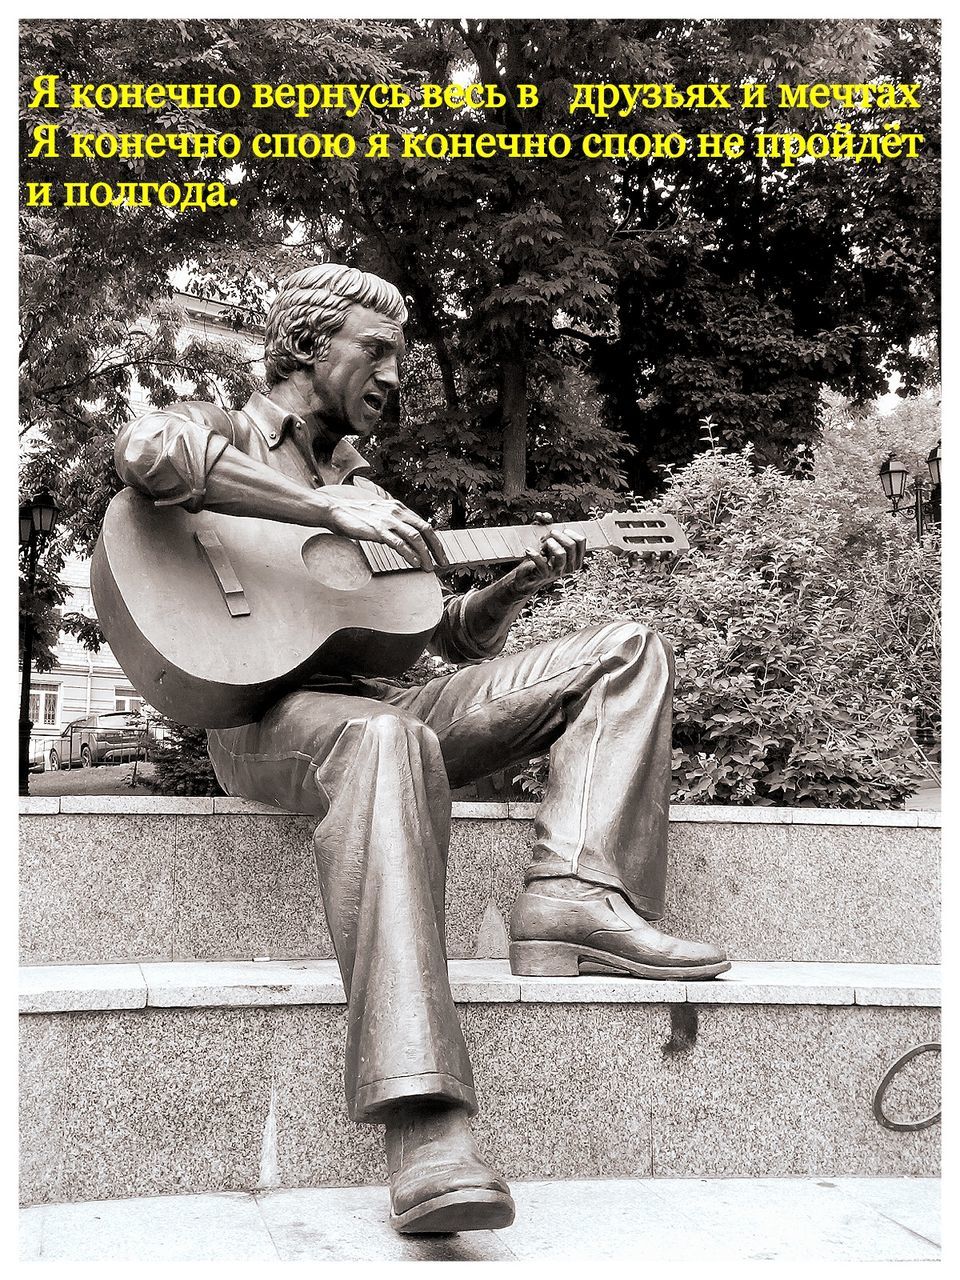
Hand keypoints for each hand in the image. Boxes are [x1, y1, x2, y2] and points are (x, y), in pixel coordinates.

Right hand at [315, 486, 447, 570]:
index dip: (435, 541)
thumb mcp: (379, 515)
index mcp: (399, 508)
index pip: (424, 524)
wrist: (333, 511)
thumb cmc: (354, 516)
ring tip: (429, 567)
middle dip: (437, 548)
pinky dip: (410, 553)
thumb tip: (405, 537)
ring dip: (425, 554)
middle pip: (425, 530)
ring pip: (415, 537)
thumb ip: (393, 523)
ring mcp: (387, 520)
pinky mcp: (378, 530)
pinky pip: (399, 543)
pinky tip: (415, 563)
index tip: (440, 554)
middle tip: (443, 563)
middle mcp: (396, 512)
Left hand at [511, 511, 585, 595]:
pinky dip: (534, 554)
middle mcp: (570, 566)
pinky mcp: (545, 575)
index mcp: (576, 558)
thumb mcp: (546, 538)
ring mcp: (558, 572)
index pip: (581, 541)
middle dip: (556, 536)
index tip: (557, 533)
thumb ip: (546, 524)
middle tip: (545, 538)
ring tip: (541, 545)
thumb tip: (544, 516)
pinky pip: (542, 563)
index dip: (568, 532)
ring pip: (560, 553)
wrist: (528, 575)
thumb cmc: (540, 555)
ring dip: (549, 544)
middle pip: (570, 545)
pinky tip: (528, 550)